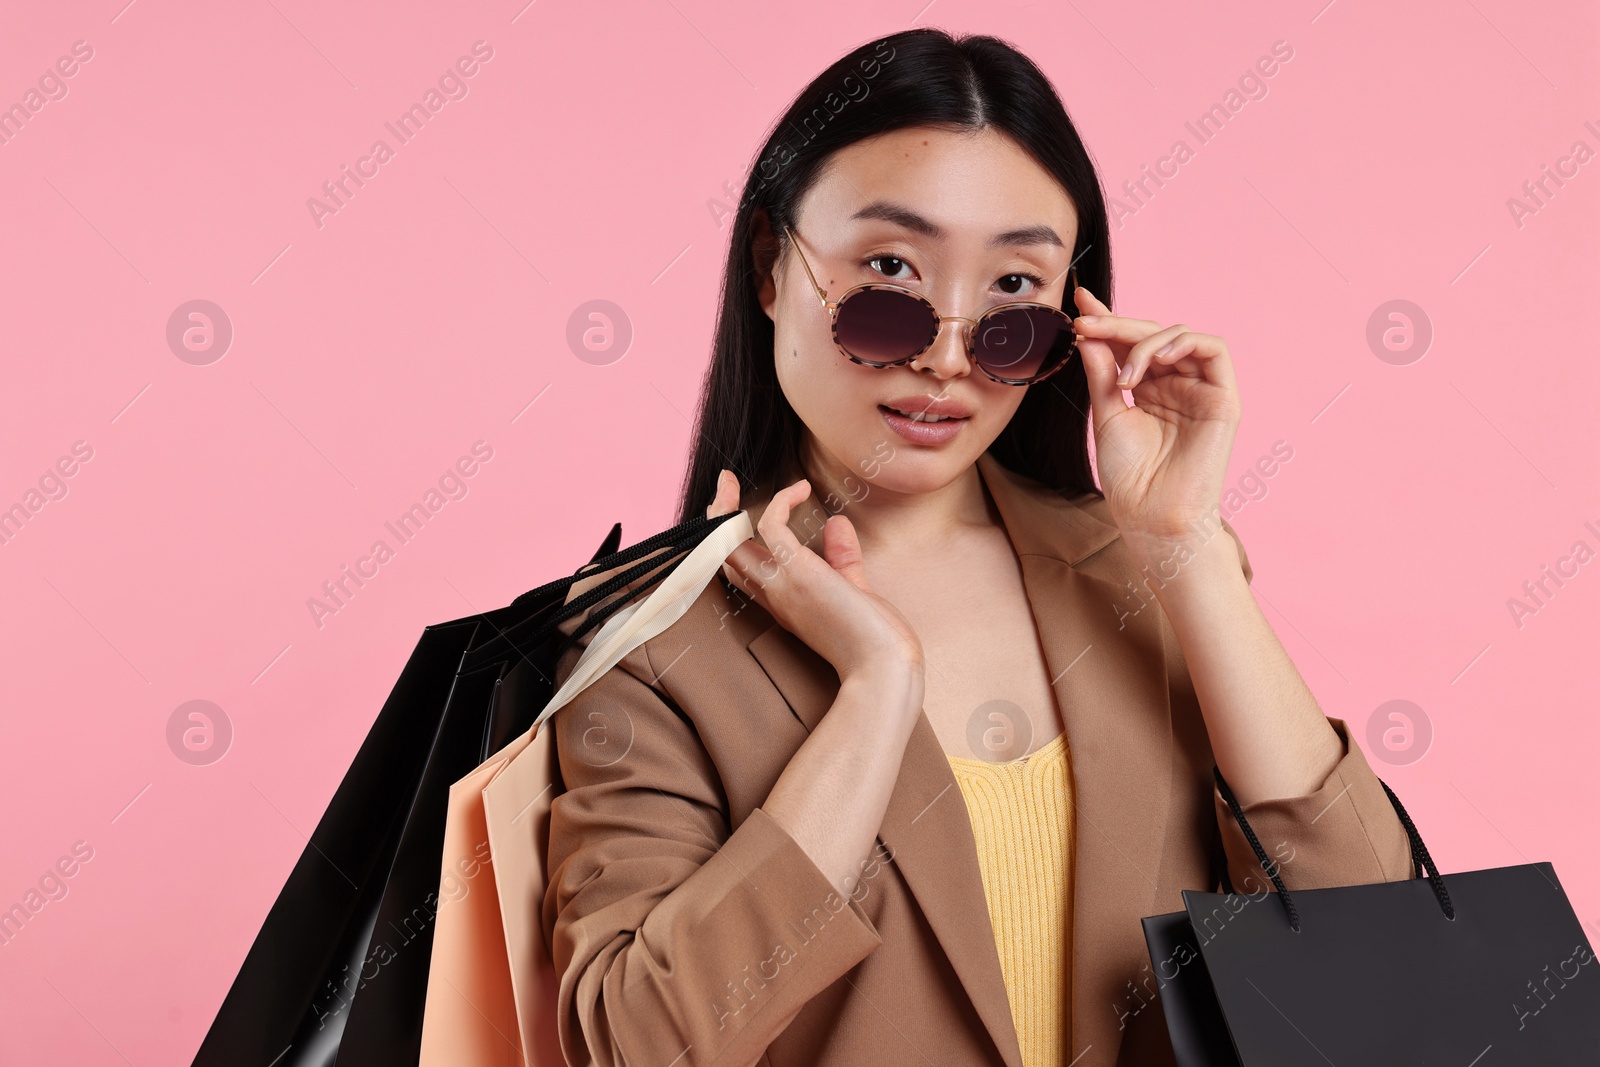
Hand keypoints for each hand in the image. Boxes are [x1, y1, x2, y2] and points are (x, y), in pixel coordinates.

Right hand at [706, 469, 925, 681]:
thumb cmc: (874, 641)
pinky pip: (771, 526)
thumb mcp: (854, 590)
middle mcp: (774, 595)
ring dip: (725, 509)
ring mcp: (782, 585)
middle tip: (724, 486)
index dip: (734, 542)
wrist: (884, 669)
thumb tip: (836, 523)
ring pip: (730, 544)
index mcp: (784, 603)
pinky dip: (780, 502)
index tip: (741, 513)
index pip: (744, 571)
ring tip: (730, 480)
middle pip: (725, 556)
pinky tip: (800, 489)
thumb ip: (842, 558)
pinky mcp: (798, 572)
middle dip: (717, 520)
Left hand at [1071, 287, 1240, 554]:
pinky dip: (1184, 343)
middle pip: (1152, 335)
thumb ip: (1102, 372)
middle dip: (1117, 325)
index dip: (1107, 320)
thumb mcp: (1107, 414)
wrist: (1152, 518)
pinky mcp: (1223, 398)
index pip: (1129, 344)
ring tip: (1125, 371)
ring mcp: (1200, 390)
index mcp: (1149, 389)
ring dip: (1147, 340)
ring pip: (1180, 336)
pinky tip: (1156, 358)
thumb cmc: (1131, 478)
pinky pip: (1214, 350)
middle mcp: (1176, 384)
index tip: (1078, 302)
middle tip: (1085, 324)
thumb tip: (1087, 333)